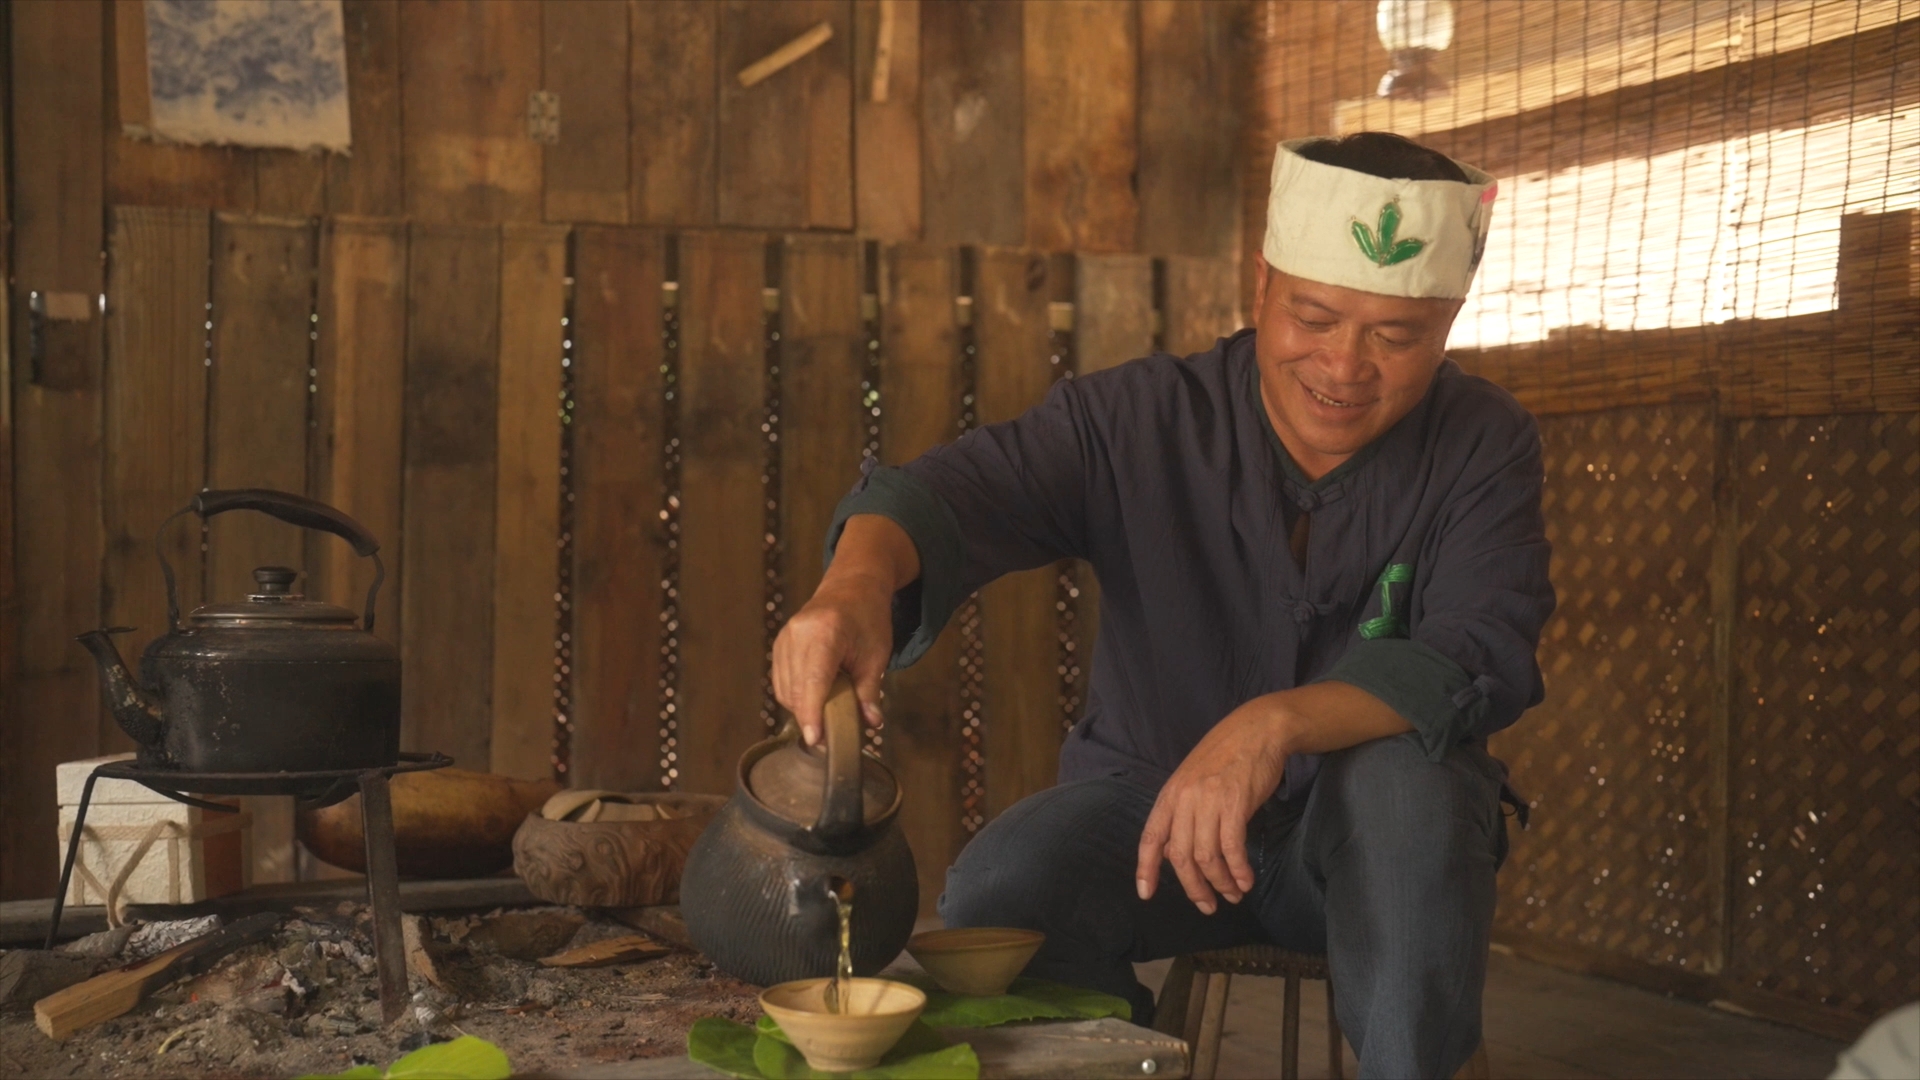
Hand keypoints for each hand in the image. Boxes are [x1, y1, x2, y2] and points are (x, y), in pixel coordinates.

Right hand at [772, 572, 892, 745]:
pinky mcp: (779, 643)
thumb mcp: (876, 654)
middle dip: (810, 717)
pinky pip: (780, 680)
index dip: (812, 714)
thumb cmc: (868, 617)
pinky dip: (794, 695)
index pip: (813, 682)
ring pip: (784, 688)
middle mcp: (797, 635)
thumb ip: (869, 691)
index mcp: (825, 633)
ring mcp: (784, 638)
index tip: (815, 739)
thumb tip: (871, 724)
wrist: (852, 585)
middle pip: (796, 689)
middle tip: (831, 736)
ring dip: (801, 708)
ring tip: (825, 716)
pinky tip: (812, 698)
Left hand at [1135, 698, 1292, 914]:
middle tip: (1207, 905)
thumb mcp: (1193, 780)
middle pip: (1180, 856)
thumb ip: (1183, 812)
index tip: (1146, 894)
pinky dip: (1238, 870)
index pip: (1150, 838)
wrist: (1257, 730)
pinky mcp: (1235, 803)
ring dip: (1220, 882)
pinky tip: (1245, 881)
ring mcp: (1208, 801)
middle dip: (1193, 887)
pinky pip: (1232, 848)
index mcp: (1170, 795)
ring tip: (1232, 894)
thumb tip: (1177, 851)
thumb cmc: (1226, 756)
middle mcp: (1184, 800)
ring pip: (1207, 857)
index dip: (1146, 868)